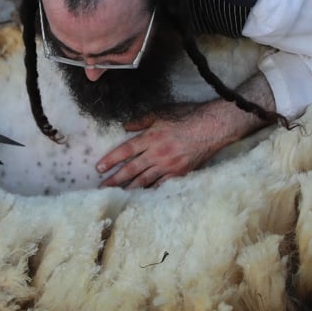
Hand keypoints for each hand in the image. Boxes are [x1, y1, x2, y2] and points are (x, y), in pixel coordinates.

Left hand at [96, 100, 247, 187]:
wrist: (212, 127)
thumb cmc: (187, 116)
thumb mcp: (162, 112)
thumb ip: (142, 120)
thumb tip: (125, 126)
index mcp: (151, 137)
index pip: (125, 151)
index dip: (111, 160)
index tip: (99, 168)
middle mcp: (157, 153)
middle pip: (131, 170)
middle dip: (115, 180)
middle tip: (102, 189)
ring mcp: (169, 166)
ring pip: (144, 181)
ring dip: (129, 189)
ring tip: (117, 196)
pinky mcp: (180, 174)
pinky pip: (161, 186)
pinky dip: (150, 192)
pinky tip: (141, 198)